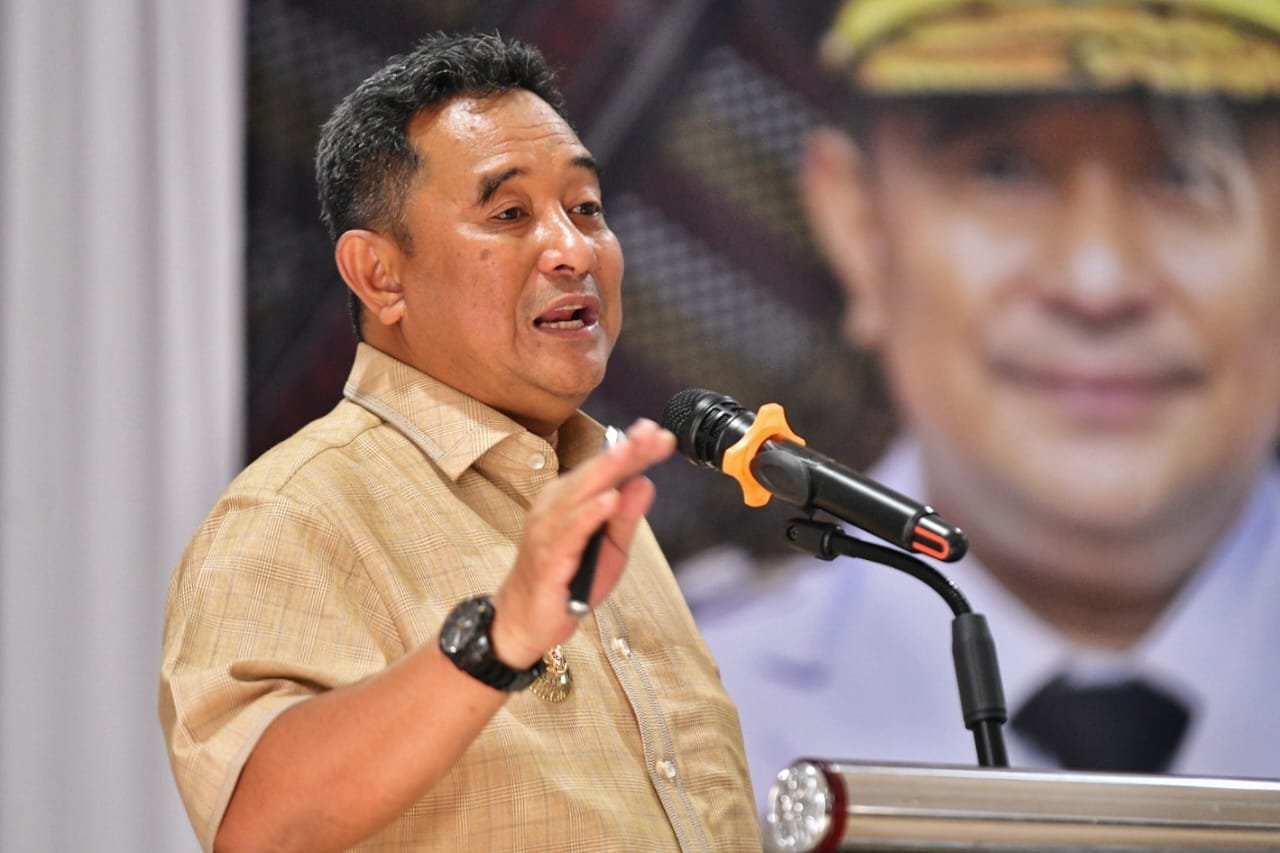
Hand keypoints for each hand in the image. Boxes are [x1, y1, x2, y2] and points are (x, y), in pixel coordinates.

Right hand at [490, 418, 675, 666]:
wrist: (527, 619)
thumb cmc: (569, 579)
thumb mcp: (610, 548)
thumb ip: (627, 517)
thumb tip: (645, 482)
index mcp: (572, 498)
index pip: (607, 470)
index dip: (635, 451)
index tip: (663, 435)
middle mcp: (556, 506)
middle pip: (594, 473)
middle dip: (624, 451)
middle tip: (649, 432)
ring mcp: (548, 530)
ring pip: (580, 494)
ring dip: (606, 471)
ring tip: (629, 452)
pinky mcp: (547, 557)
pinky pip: (570, 532)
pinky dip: (589, 514)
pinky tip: (609, 500)